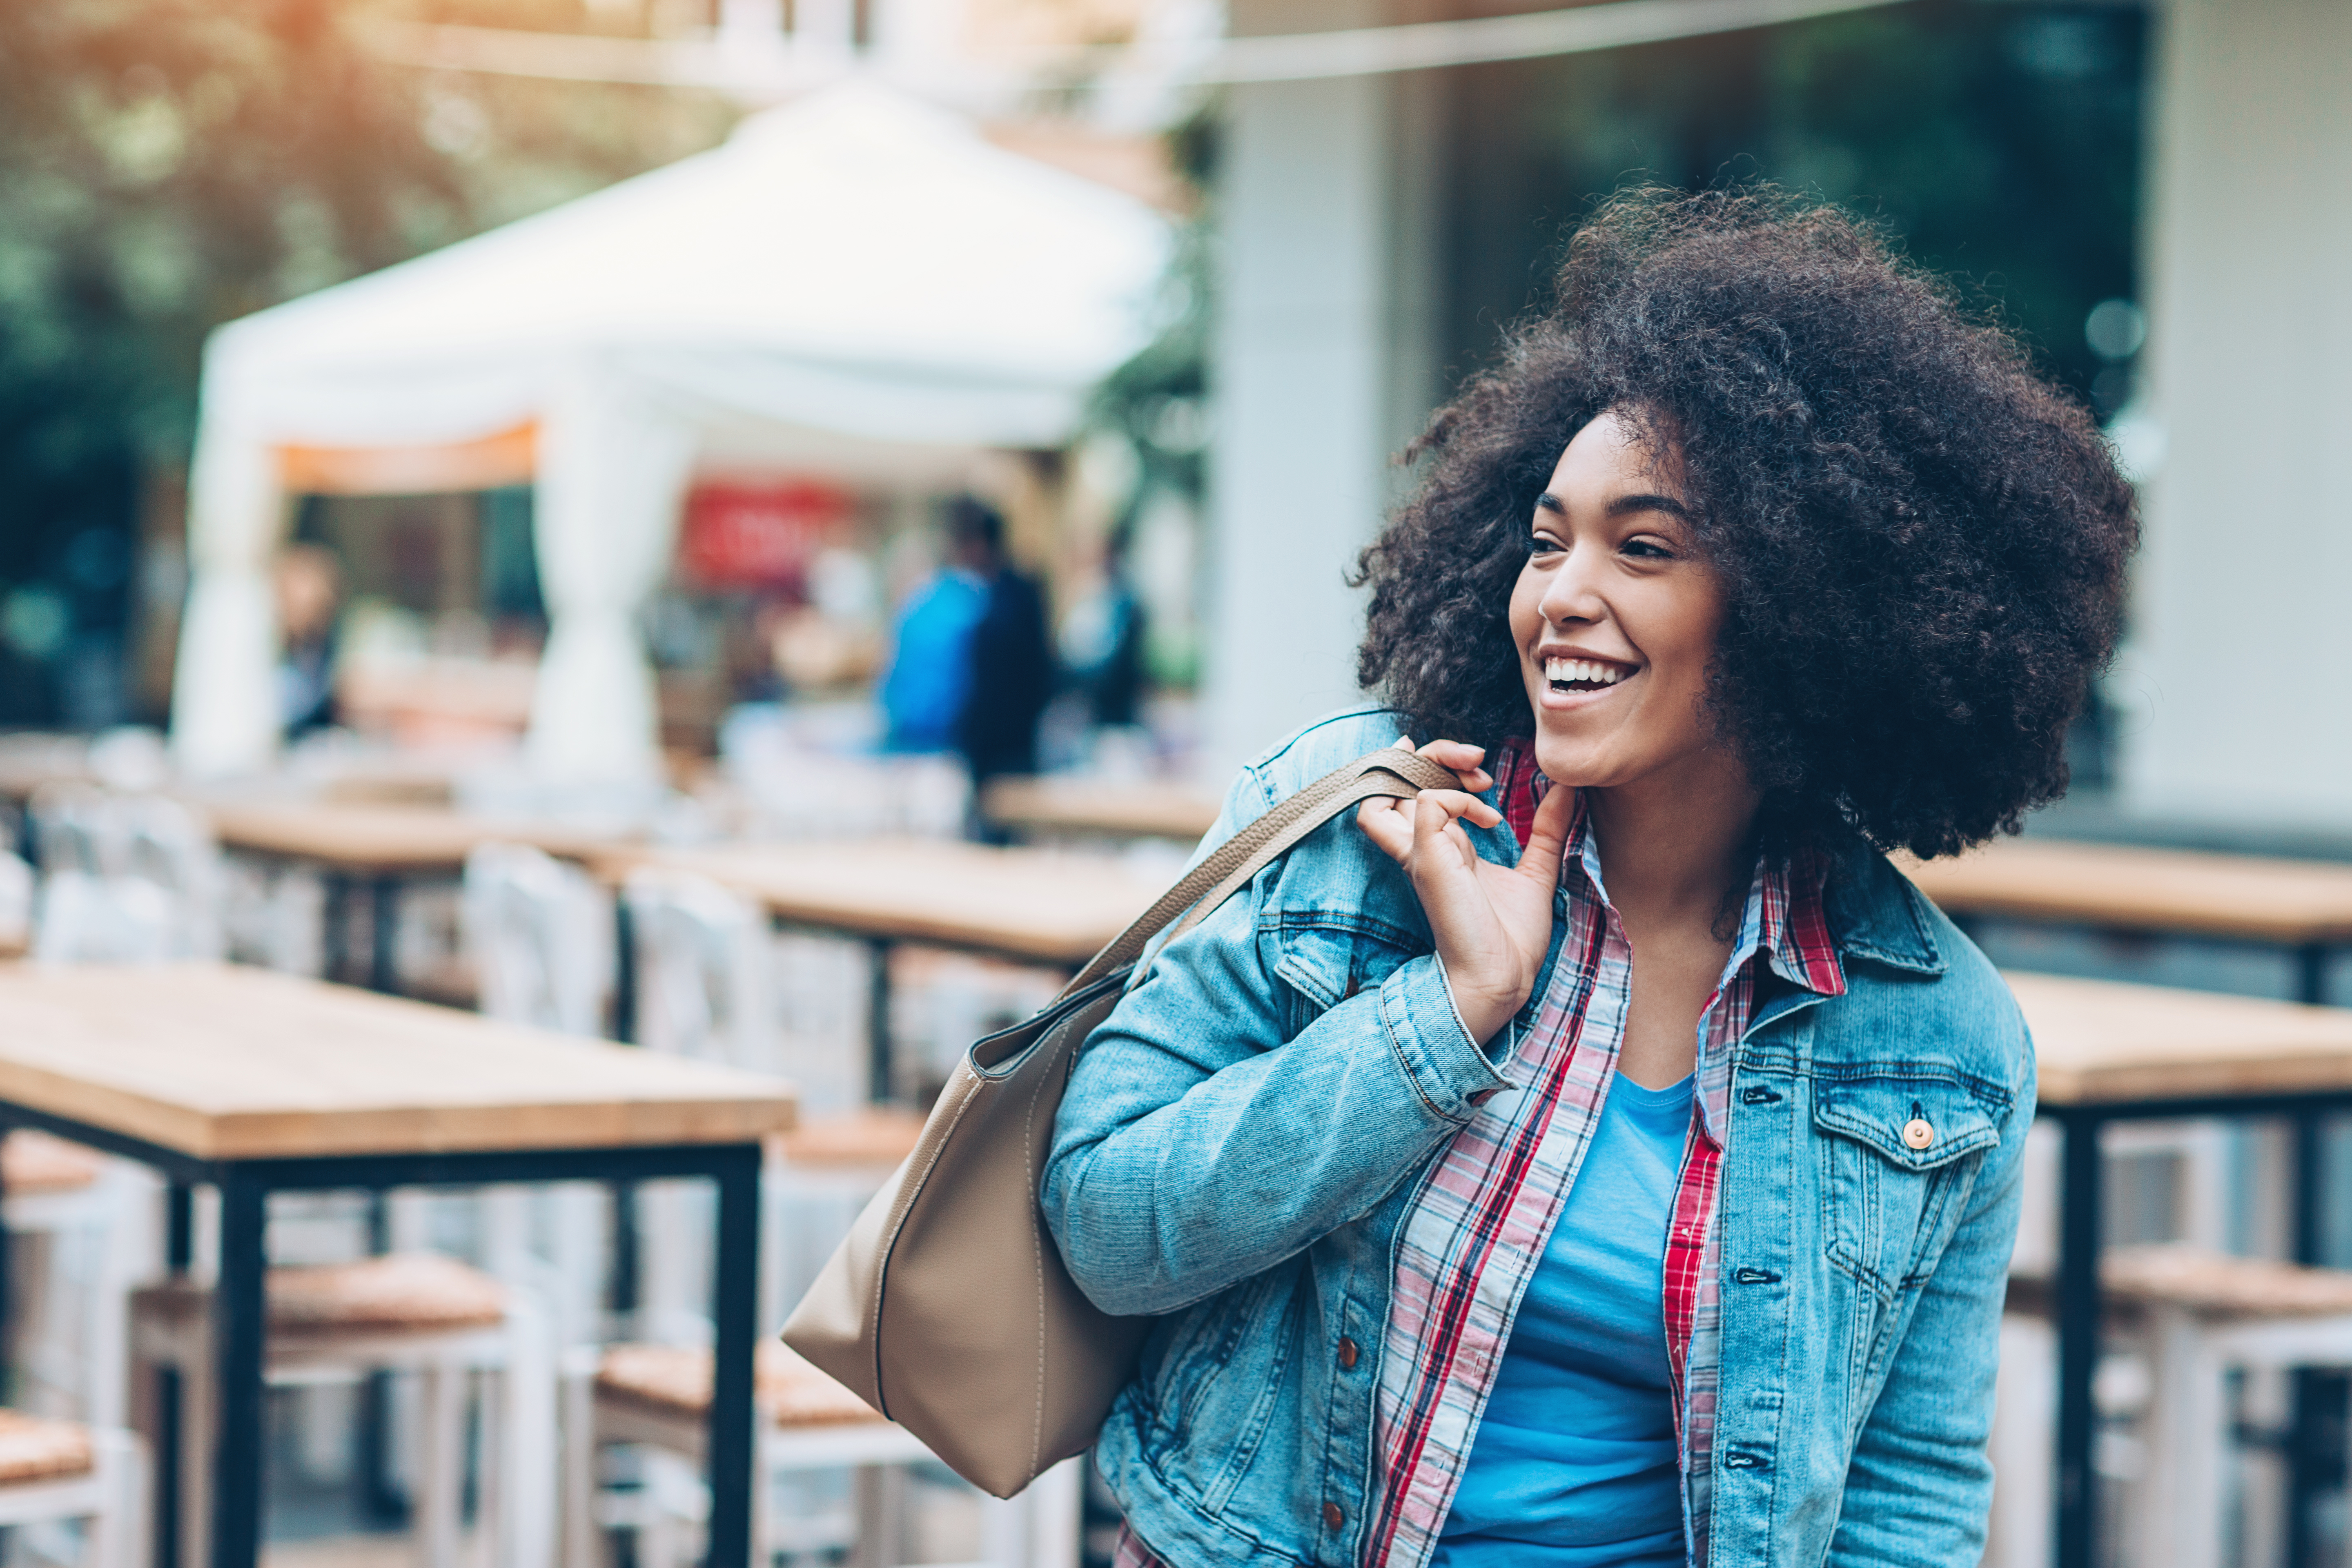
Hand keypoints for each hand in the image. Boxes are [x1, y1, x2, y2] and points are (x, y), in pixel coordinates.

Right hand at [1356, 737, 1572, 1044]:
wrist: (1504, 978)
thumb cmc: (1512, 938)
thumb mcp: (1537, 870)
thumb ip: (1547, 828)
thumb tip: (1567, 789)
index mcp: (1441, 847)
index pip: (1412, 789)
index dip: (1436, 765)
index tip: (1482, 770)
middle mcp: (1422, 846)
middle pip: (1392, 777)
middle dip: (1434, 752)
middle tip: (1478, 760)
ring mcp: (1421, 852)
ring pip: (1389, 786)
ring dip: (1431, 764)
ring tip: (1476, 775)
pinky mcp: (1428, 860)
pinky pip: (1428, 803)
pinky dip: (1458, 798)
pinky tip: (1490, 818)